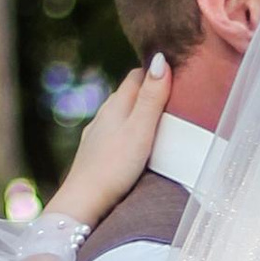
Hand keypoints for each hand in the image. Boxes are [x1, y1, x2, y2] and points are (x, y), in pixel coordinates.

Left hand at [47, 56, 174, 229]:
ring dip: (137, 113)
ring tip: (158, 121)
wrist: (84, 202)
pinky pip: (114, 133)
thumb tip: (159, 58)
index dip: (155, 71)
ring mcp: (96, 134)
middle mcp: (103, 114)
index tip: (176, 74)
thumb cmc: (115, 166)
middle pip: (128, 93)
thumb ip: (151, 97)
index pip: (137, 75)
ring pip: (120, 114)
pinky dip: (127, 132)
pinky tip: (134, 144)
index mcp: (116, 104)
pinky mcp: (94, 153)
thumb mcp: (141, 130)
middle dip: (148, 91)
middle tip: (173, 97)